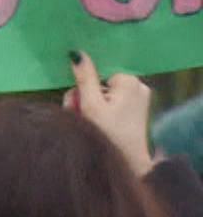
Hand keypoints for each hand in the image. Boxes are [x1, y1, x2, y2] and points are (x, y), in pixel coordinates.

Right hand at [68, 51, 154, 176]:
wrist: (126, 163)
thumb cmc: (107, 133)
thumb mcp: (91, 104)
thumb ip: (84, 78)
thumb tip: (77, 53)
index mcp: (130, 81)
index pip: (98, 75)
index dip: (84, 89)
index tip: (78, 105)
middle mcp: (138, 86)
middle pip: (100, 85)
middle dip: (85, 99)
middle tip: (78, 115)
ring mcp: (139, 99)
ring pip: (103, 95)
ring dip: (89, 107)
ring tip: (85, 123)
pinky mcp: (136, 111)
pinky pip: (112, 104)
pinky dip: (101, 112)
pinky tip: (96, 125)